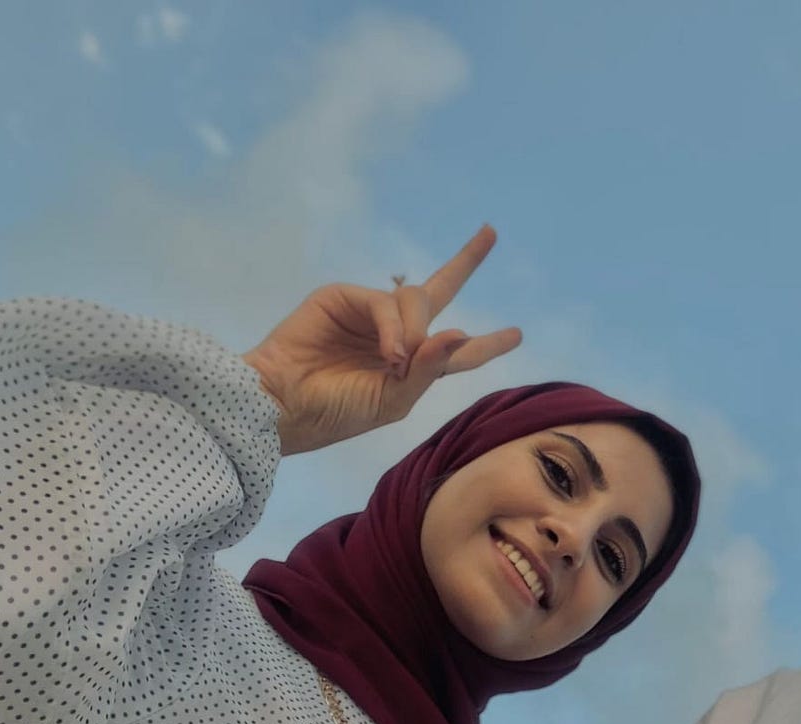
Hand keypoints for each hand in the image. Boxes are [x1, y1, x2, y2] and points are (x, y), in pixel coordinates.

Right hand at [243, 226, 522, 453]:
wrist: (284, 405)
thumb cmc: (337, 413)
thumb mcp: (394, 401)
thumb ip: (430, 369)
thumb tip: (460, 331)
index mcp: (411, 366)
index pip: (456, 351)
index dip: (486, 344)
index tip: (516, 335)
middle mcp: (395, 336)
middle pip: (439, 292)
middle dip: (465, 262)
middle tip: (490, 233)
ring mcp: (369, 315)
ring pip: (416, 301)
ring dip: (415, 332)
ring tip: (395, 362)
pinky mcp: (344, 298)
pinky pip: (387, 304)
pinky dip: (394, 329)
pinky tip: (388, 353)